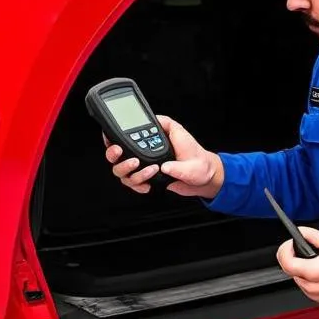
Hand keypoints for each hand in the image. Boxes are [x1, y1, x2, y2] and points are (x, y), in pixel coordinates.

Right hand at [104, 115, 223, 197]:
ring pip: (123, 170)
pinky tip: (147, 186)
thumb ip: (176, 155)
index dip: (115, 135)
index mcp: (155, 137)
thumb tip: (164, 166)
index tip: (114, 140)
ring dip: (133, 173)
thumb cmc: (200, 161)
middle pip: (118, 153)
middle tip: (128, 158)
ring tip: (150, 172)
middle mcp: (147, 150)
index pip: (129, 132)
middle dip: (115, 156)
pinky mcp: (148, 177)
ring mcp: (145, 165)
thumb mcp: (188, 143)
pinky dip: (137, 186)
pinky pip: (133, 183)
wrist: (205, 179)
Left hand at [276, 227, 318, 304]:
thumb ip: (312, 235)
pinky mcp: (318, 299)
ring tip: (316, 262)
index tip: (289, 245)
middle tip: (303, 250)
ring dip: (301, 269)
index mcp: (314, 271)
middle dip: (294, 258)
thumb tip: (299, 232)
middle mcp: (312, 286)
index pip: (286, 263)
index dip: (284, 251)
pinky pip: (306, 287)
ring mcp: (315, 294)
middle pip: (290, 271)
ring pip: (297, 279)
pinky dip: (308, 279)